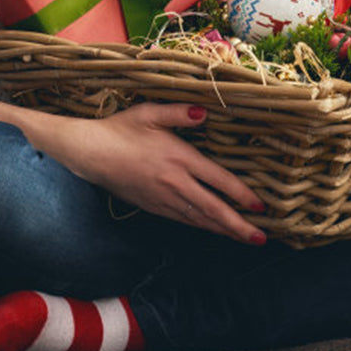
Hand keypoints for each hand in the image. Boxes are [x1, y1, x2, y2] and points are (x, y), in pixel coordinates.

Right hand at [47, 103, 267, 243]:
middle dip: (239, 226)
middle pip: (213, 210)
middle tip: (261, 238)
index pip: (218, 181)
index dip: (241, 195)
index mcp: (179, 159)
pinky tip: (212, 228)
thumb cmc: (120, 129)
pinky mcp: (152, 207)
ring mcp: (162, 199)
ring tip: (244, 238)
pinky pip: (183, 219)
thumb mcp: (149, 113)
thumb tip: (204, 112)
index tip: (260, 206)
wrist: (89, 154)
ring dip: (223, 230)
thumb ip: (179, 113)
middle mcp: (174, 183)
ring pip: (199, 219)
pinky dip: (202, 226)